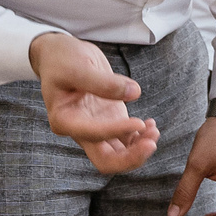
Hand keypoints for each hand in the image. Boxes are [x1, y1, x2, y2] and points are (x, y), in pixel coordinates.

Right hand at [29, 33, 158, 174]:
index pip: (94, 135)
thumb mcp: (78, 66)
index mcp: (64, 120)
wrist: (61, 55)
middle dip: (130, 158)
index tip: (139, 121)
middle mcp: (79, 131)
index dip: (118, 131)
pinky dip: (140, 137)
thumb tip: (134, 93)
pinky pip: (126, 140)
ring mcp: (96, 128)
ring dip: (139, 149)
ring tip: (154, 130)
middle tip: (152, 142)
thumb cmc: (63, 59)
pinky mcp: (109, 121)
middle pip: (105, 160)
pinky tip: (151, 124)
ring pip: (119, 155)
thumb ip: (103, 82)